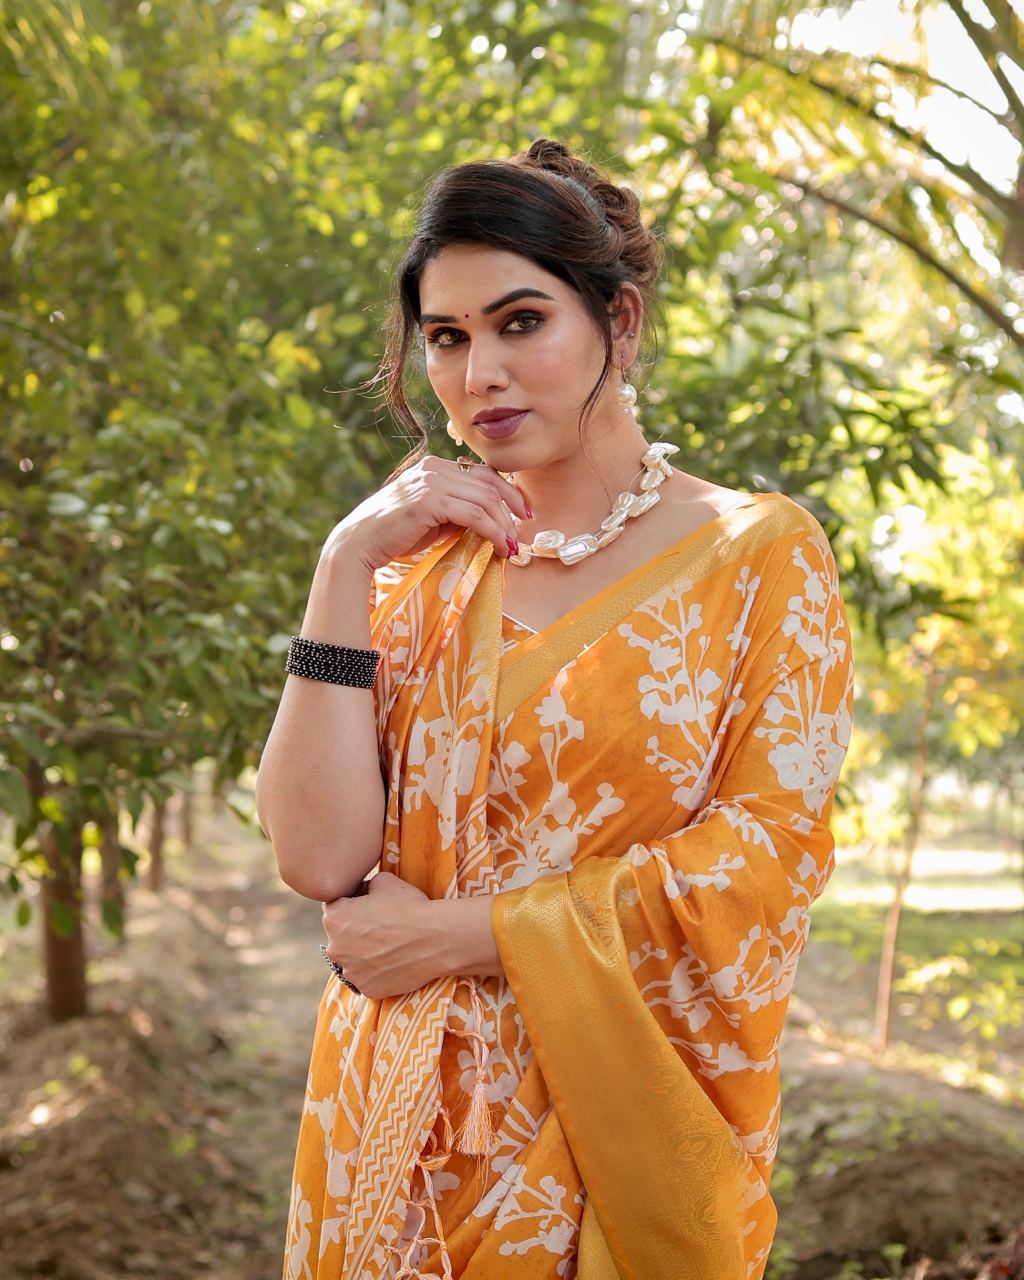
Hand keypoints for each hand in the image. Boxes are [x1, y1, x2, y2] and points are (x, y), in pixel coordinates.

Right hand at [320, 455, 530, 571]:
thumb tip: (487, 521)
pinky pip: (475, 515)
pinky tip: (499, 546)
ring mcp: (432, 482)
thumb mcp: (431, 517)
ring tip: (511, 547)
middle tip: (522, 532)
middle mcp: (434, 468)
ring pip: (485, 500)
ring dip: (504, 526)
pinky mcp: (430, 501)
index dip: (507, 492)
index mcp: (433, 466)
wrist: (359, 544)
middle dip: (511, 509)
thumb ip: (456, 512)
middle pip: (488, 484)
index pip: (481, 473)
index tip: (521, 513)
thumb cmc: (393, 535)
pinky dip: (493, 531)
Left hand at [321, 871, 448, 999]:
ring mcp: (350, 972)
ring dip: (365, 954)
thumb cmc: (409, 907)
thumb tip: (364, 890)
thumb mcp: (384, 881)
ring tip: (390, 946)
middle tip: (382, 927)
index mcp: (334, 918)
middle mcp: (335, 948)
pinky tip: (394, 962)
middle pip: (341, 937)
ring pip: (353, 960)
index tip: (371, 907)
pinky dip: (377, 972)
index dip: (354, 904)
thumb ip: (366, 884)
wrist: (436, 939)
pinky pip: (368, 978)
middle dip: (356, 931)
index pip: (336, 908)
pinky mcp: (367, 989)